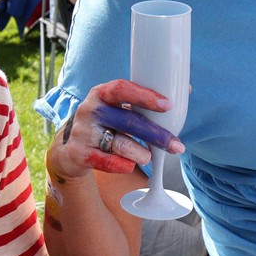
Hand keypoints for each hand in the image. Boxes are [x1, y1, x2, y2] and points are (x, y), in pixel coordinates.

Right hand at [46, 79, 183, 180]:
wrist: (68, 148)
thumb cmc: (104, 124)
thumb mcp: (116, 108)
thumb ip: (143, 103)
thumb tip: (186, 89)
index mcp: (101, 93)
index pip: (121, 88)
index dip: (144, 96)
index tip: (167, 105)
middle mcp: (90, 110)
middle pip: (127, 120)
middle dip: (156, 134)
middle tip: (176, 145)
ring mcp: (83, 132)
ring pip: (118, 143)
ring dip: (140, 152)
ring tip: (149, 156)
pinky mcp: (79, 154)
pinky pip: (105, 161)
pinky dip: (121, 165)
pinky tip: (130, 166)